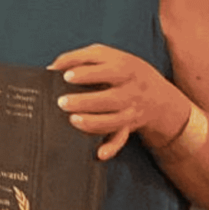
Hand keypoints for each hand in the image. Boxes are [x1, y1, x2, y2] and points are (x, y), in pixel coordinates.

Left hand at [50, 44, 189, 160]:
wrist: (156, 92)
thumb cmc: (120, 68)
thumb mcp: (104, 55)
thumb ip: (79, 57)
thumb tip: (52, 68)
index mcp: (124, 69)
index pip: (109, 71)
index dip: (87, 74)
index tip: (67, 76)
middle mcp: (130, 92)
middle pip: (111, 99)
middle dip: (85, 102)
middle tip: (62, 102)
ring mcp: (130, 111)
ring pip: (115, 121)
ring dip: (93, 123)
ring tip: (72, 120)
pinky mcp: (127, 126)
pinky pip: (121, 139)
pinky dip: (112, 148)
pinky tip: (99, 154)